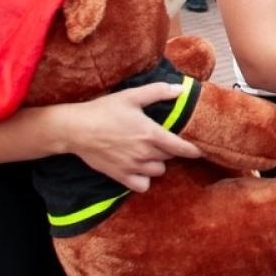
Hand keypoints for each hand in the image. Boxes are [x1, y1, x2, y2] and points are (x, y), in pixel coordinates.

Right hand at [67, 83, 203, 192]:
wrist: (76, 129)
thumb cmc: (104, 110)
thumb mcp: (132, 96)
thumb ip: (158, 92)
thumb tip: (181, 90)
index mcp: (150, 133)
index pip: (181, 147)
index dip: (193, 150)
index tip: (199, 151)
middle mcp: (144, 153)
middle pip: (169, 157)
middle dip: (170, 151)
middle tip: (162, 142)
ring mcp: (132, 166)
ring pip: (158, 171)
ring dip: (158, 164)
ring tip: (150, 154)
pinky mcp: (120, 176)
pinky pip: (142, 185)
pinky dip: (144, 180)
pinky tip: (140, 169)